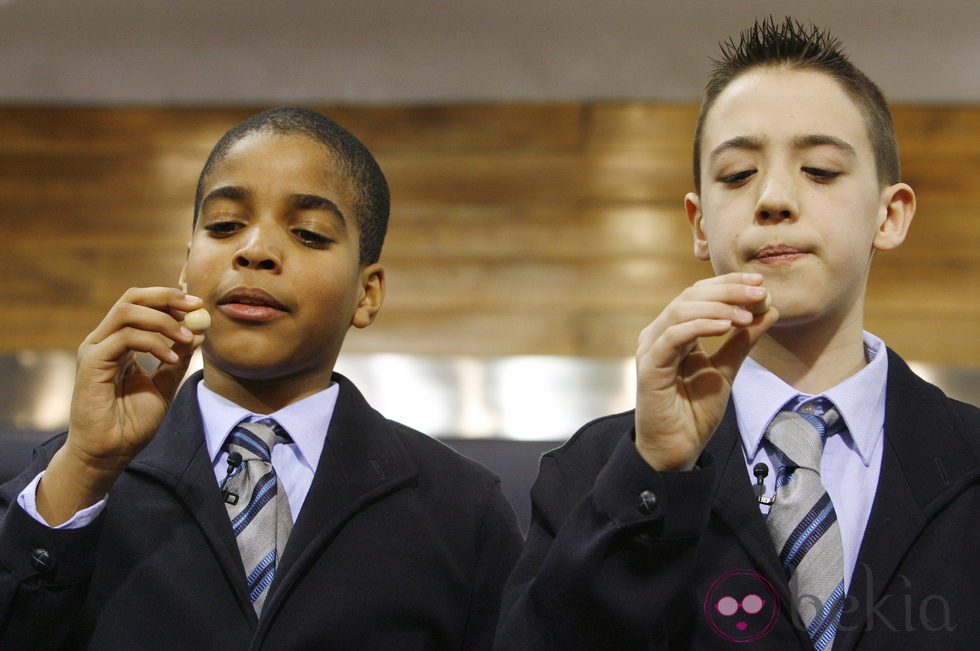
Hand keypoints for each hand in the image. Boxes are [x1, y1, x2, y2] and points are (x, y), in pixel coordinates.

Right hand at [37, 287, 204, 524]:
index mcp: (120, 343)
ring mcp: (95, 350)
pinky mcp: (91, 363)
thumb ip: (177, 359)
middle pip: (132, 298)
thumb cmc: (132, 423)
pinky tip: (171, 359)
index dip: (170, 300)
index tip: (198, 306)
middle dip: (166, 298)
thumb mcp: (165, 386)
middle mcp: (104, 341)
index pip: (142, 305)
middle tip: (194, 307)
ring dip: (163, 320)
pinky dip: (153, 343)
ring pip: (127, 312)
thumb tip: (198, 333)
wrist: (111, 453)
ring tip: (186, 339)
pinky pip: (124, 339)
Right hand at [634, 273, 777, 470]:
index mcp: (675, 331)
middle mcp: (660, 333)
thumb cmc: (695, 411)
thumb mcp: (727, 369)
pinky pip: (673, 336)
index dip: (729, 285)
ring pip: (681, 310)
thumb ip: (743, 341)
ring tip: (748, 314)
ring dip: (718, 307)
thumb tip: (770, 310)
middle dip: (728, 291)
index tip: (760, 284)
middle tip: (759, 291)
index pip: (700, 295)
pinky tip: (726, 327)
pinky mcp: (650, 365)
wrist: (677, 447)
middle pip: (691, 296)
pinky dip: (700, 326)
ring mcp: (652, 347)